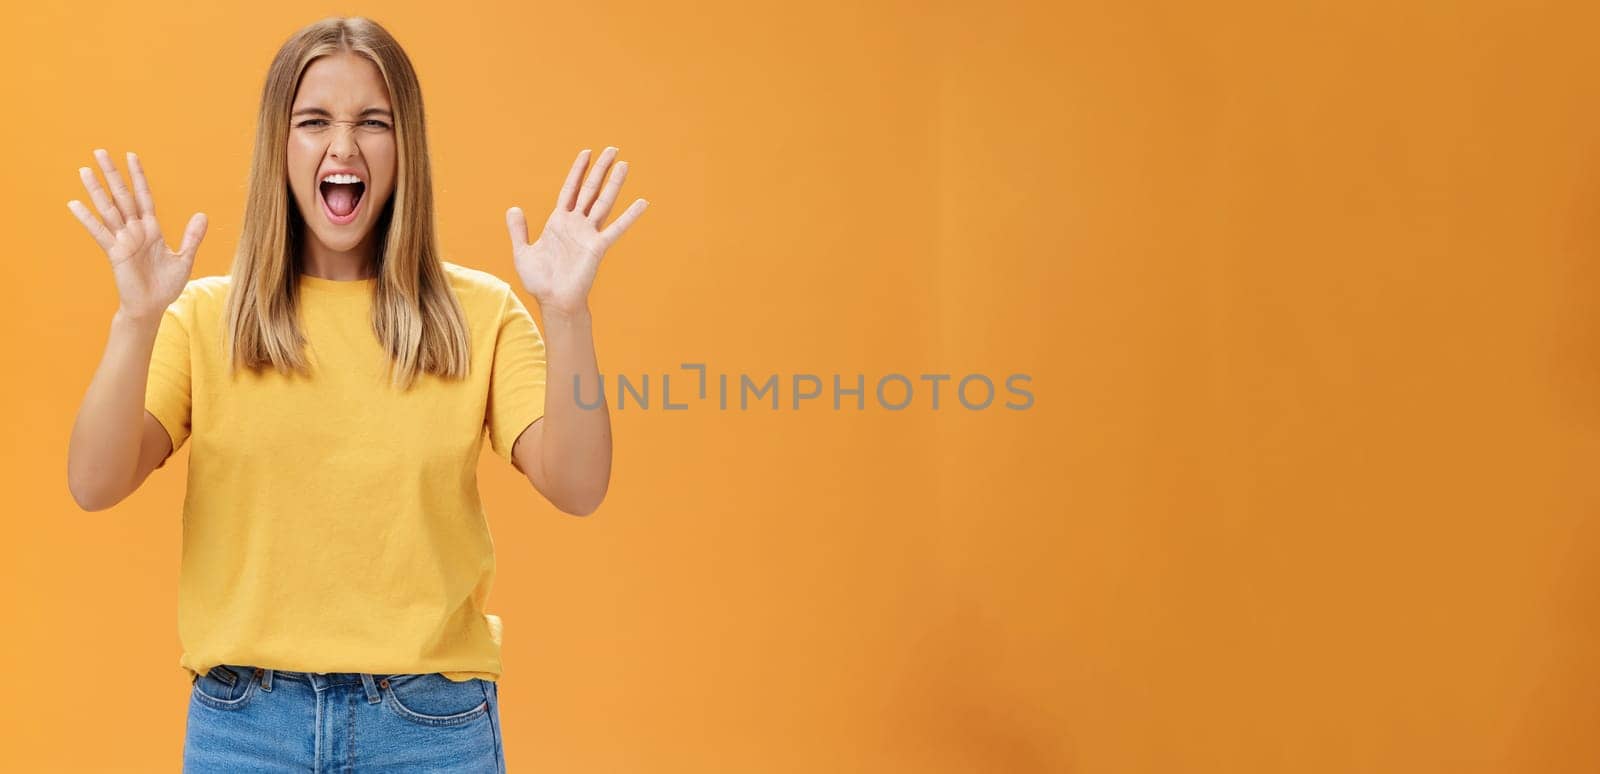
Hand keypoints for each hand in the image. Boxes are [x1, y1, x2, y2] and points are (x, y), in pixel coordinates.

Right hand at [67, 149, 207, 323]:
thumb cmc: (166, 285)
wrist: (153, 307)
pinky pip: (100, 233)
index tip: (132, 156)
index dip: (139, 177)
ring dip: (97, 190)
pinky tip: (74, 204)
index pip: (144, 196)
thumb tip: (202, 214)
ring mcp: (123, 240)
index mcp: (151, 229)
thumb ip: (192, 237)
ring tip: (85, 170)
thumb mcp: (184, 259)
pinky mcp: (115, 253)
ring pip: (108, 209)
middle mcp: (135, 231)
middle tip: (100, 151)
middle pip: (122, 196)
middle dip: (113, 174)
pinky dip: (87, 219)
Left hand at [506, 146, 648, 314]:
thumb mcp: (522, 252)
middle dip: (600, 168)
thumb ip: (519, 230)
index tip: (587, 152)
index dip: (578, 170)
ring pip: (603, 202)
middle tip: (613, 149)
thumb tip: (513, 208)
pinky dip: (629, 216)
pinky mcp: (597, 246)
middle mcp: (577, 224)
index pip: (570, 189)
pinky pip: (616, 228)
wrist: (554, 300)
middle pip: (590, 189)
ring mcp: (588, 233)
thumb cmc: (540, 280)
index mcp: (559, 221)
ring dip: (614, 183)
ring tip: (624, 164)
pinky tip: (642, 202)